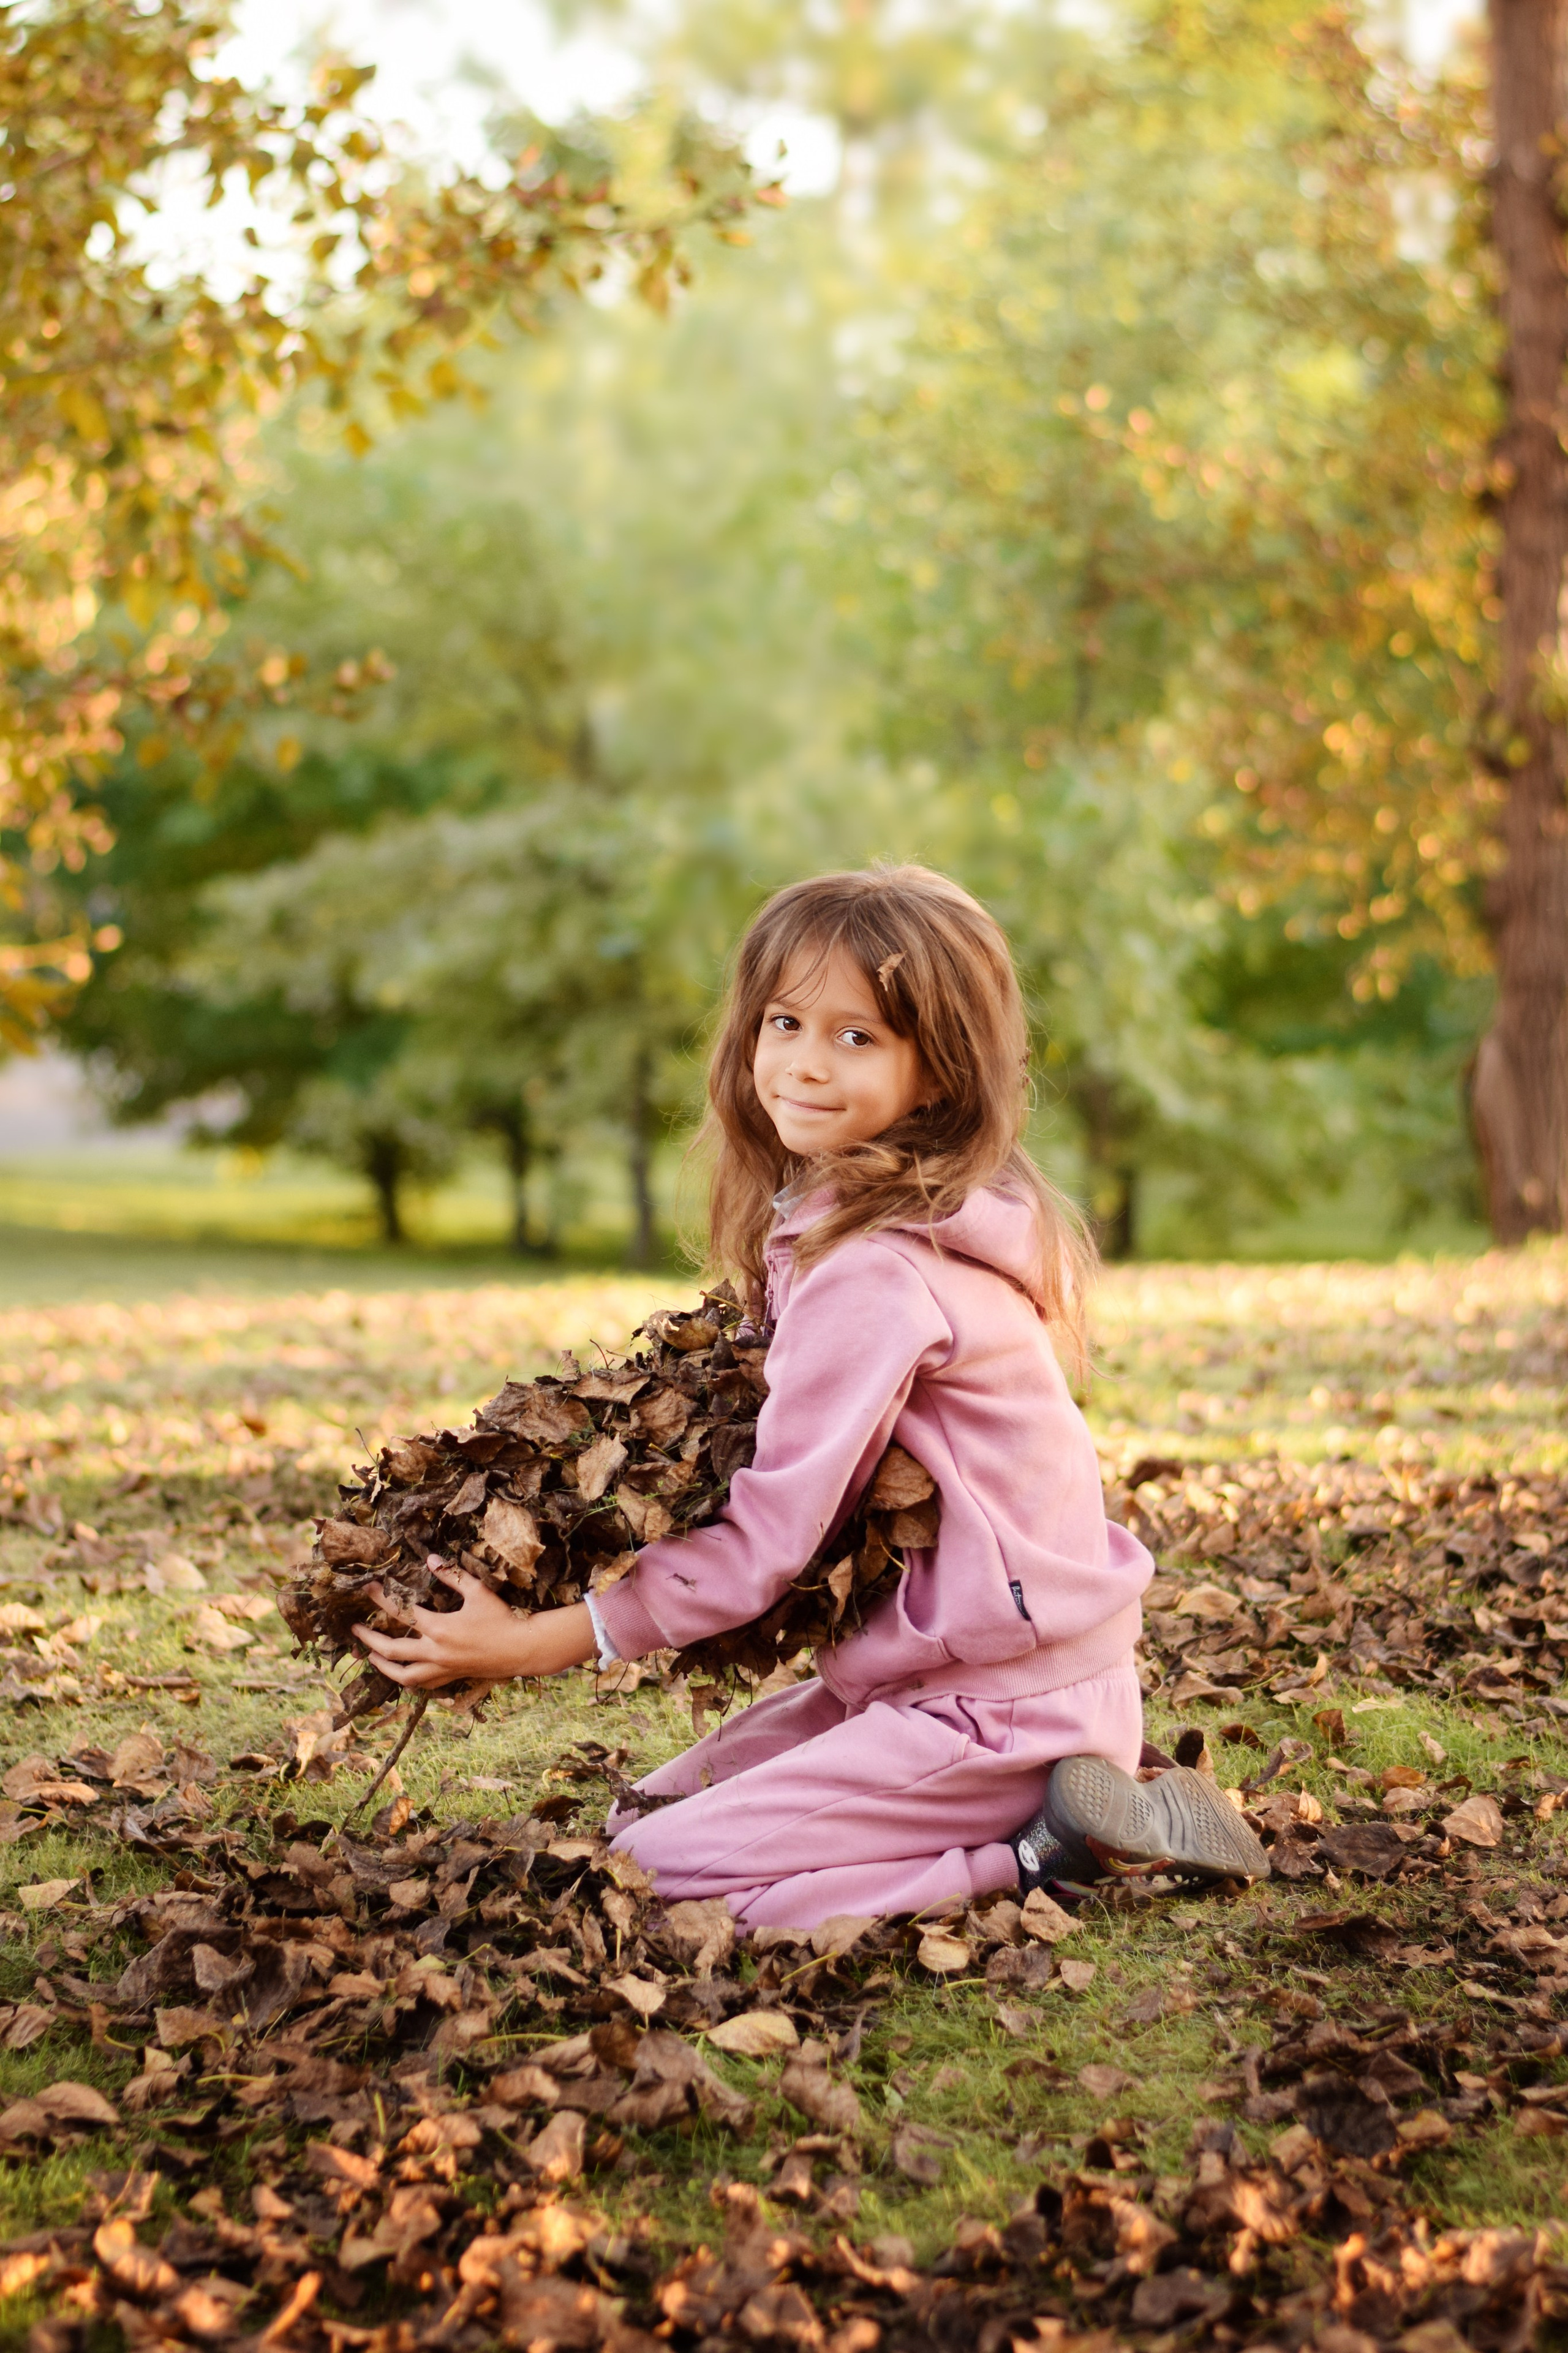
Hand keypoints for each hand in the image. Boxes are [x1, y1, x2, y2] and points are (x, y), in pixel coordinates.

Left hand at [354, 1566, 595, 1688]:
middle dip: (369, 1638)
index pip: (402, 1612)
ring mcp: (442, 1668)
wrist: (521, 1650)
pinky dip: (407, 1679)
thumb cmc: (501, 1619)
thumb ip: (452, 1576)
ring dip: (383, 1666)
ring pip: (403, 1674)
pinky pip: (422, 1683)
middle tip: (354, 1628)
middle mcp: (435, 1652)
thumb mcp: (478, 1592)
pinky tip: (401, 1672)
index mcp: (439, 1628)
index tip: (369, 1588)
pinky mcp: (451, 1676)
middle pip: (392, 1649)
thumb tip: (431, 1560)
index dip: (383, 1598)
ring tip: (371, 1657)